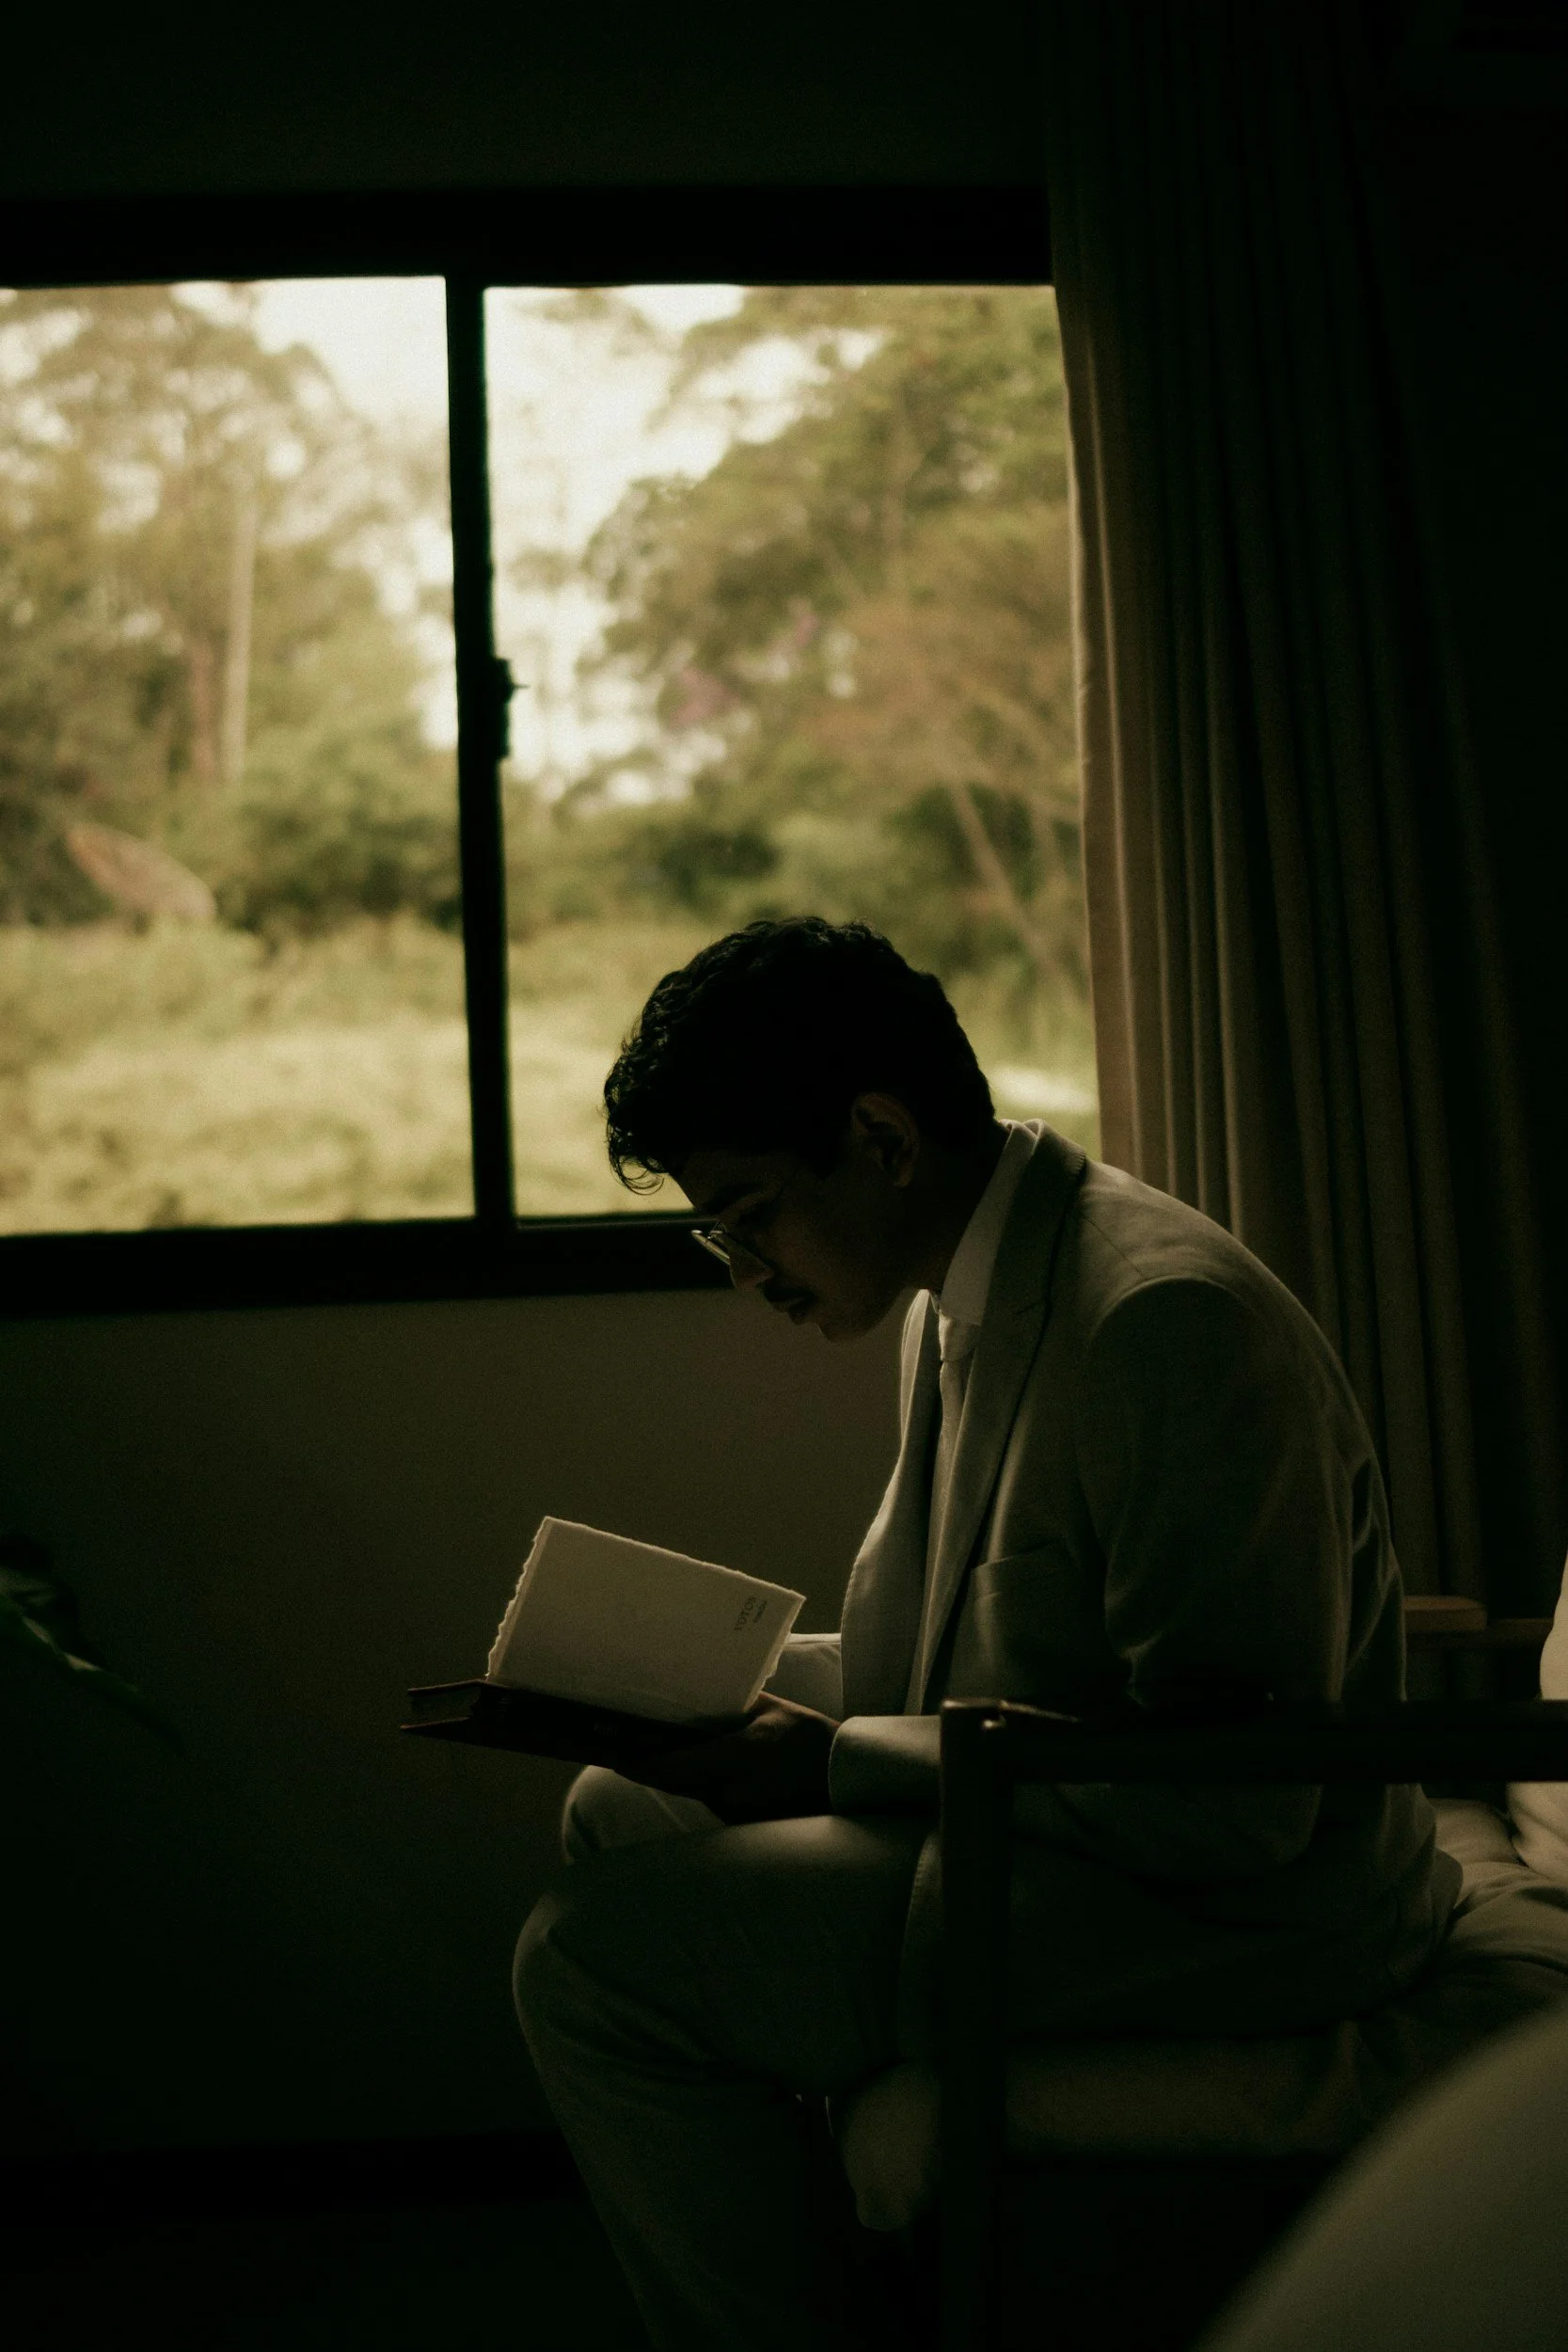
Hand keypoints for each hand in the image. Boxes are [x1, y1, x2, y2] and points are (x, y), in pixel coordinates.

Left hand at [618, 1693, 838, 1823]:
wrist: (844, 1782)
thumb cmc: (809, 1740)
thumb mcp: (770, 1711)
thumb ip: (730, 1704)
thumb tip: (691, 1690)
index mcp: (736, 1758)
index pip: (670, 1766)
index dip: (633, 1759)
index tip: (606, 1746)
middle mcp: (729, 1791)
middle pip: (670, 1778)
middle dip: (639, 1759)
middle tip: (606, 1738)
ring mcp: (734, 1810)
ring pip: (688, 1787)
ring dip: (669, 1769)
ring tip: (639, 1742)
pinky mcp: (740, 1821)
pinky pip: (707, 1796)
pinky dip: (695, 1780)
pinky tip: (694, 1762)